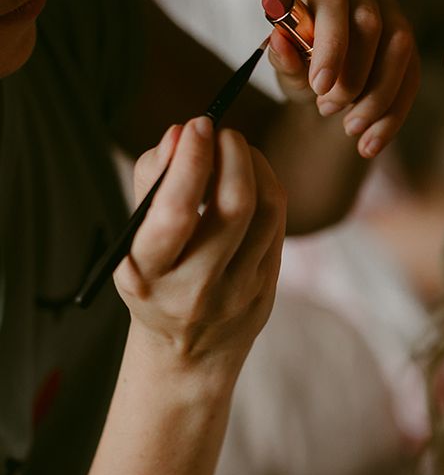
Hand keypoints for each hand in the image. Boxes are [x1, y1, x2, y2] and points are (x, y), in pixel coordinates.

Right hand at [113, 117, 285, 375]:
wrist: (190, 351)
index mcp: (148, 275)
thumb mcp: (136, 237)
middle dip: (233, 154)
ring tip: (236, 150)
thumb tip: (179, 133)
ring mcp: (238, 293)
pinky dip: (267, 187)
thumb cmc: (157, 277)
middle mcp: (195, 289)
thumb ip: (152, 180)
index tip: (197, 123)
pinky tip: (252, 177)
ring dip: (254, 165)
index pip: (175, 213)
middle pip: (234, 207)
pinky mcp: (267, 290)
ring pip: (266, 211)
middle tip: (222, 131)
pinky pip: (277, 224)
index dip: (190, 161)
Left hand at [268, 0, 419, 158]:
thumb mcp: (282, 64)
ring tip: (349, 128)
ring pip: (399, 46)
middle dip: (352, 76)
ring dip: (376, 97)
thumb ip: (282, 58)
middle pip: (371, 22)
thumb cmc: (294, 61)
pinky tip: (371, 143)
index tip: (319, 87)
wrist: (318, 76)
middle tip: (327, 109)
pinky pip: (412, 72)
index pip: (332, 0)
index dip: (331, 44)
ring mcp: (387, 4)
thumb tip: (279, 42)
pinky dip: (392, 114)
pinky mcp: (406, 35)